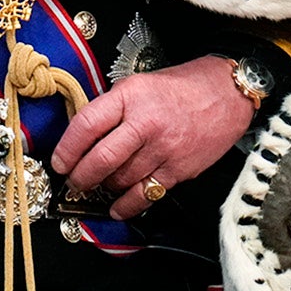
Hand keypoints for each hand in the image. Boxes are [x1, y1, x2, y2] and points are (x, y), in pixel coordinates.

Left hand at [49, 54, 255, 218]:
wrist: (230, 92)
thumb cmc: (186, 85)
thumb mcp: (143, 83)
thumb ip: (115, 108)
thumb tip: (85, 137)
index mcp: (132, 95)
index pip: (86, 125)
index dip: (67, 149)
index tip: (59, 162)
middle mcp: (146, 122)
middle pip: (100, 159)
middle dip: (81, 177)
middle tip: (75, 181)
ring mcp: (164, 148)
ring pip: (120, 180)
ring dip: (104, 188)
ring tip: (99, 186)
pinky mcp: (179, 169)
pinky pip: (144, 195)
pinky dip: (127, 206)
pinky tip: (118, 207)